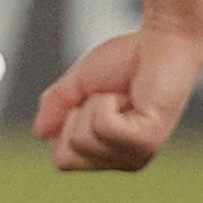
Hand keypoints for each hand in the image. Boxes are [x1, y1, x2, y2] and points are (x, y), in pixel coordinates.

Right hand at [33, 23, 202, 170]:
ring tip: (121, 96)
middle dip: (75, 118)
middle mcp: (124, 159)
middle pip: (66, 157)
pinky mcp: (147, 141)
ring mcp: (137, 154)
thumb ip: (56, 109)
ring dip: (94, 107)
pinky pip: (102, 126)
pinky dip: (106, 103)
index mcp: (108, 152)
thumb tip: (40, 133)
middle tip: (104, 98)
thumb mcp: (77, 86)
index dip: (64, 125)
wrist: (162, 42)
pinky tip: (131, 98)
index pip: (61, 160)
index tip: (88, 102)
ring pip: (82, 141)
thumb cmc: (126, 61)